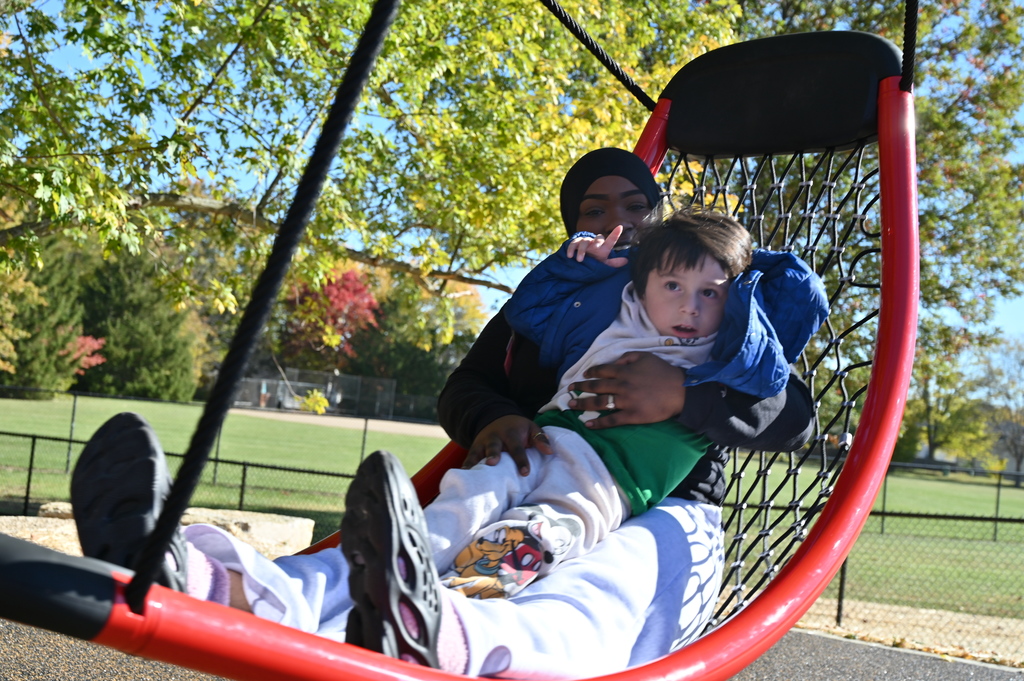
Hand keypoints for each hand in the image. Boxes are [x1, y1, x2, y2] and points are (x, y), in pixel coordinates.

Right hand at [464, 414, 552, 475]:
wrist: (496, 417)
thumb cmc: (518, 428)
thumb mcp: (531, 428)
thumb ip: (540, 439)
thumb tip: (550, 452)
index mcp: (510, 433)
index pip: (517, 447)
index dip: (521, 460)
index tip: (525, 473)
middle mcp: (494, 437)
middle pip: (493, 447)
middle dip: (493, 454)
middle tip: (492, 463)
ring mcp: (482, 443)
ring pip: (478, 452)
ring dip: (475, 462)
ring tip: (472, 473)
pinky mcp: (474, 449)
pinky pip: (469, 458)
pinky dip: (466, 466)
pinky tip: (463, 476)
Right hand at [566, 225, 628, 266]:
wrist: (581, 262)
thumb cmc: (594, 262)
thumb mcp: (603, 264)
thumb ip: (613, 263)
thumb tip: (626, 261)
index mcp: (603, 248)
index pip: (611, 240)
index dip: (615, 234)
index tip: (620, 227)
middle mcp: (595, 243)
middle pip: (598, 238)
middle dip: (597, 242)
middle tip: (595, 248)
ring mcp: (585, 242)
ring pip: (584, 242)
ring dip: (582, 251)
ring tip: (579, 260)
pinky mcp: (575, 243)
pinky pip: (573, 243)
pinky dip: (571, 249)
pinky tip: (570, 256)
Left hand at [567, 352, 686, 428]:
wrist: (680, 391)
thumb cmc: (664, 373)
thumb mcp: (646, 357)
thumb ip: (628, 358)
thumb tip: (615, 363)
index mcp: (624, 371)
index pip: (602, 371)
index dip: (590, 373)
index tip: (583, 375)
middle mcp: (622, 385)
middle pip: (596, 387)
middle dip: (580, 388)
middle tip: (569, 390)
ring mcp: (626, 401)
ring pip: (600, 403)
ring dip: (583, 404)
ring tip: (572, 406)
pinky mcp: (632, 416)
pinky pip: (612, 420)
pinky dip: (599, 423)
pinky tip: (589, 425)